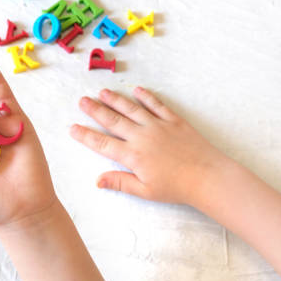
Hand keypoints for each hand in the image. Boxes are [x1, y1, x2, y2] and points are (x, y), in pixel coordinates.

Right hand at [71, 87, 230, 204]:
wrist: (207, 176)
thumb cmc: (176, 187)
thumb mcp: (145, 190)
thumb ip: (120, 182)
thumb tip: (98, 181)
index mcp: (133, 155)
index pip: (103, 143)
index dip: (85, 135)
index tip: (73, 128)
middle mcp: (142, 137)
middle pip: (113, 121)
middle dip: (95, 110)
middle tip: (82, 101)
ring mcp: (157, 126)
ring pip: (131, 109)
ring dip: (115, 100)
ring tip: (102, 92)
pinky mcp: (173, 121)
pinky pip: (157, 105)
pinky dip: (146, 97)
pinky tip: (137, 90)